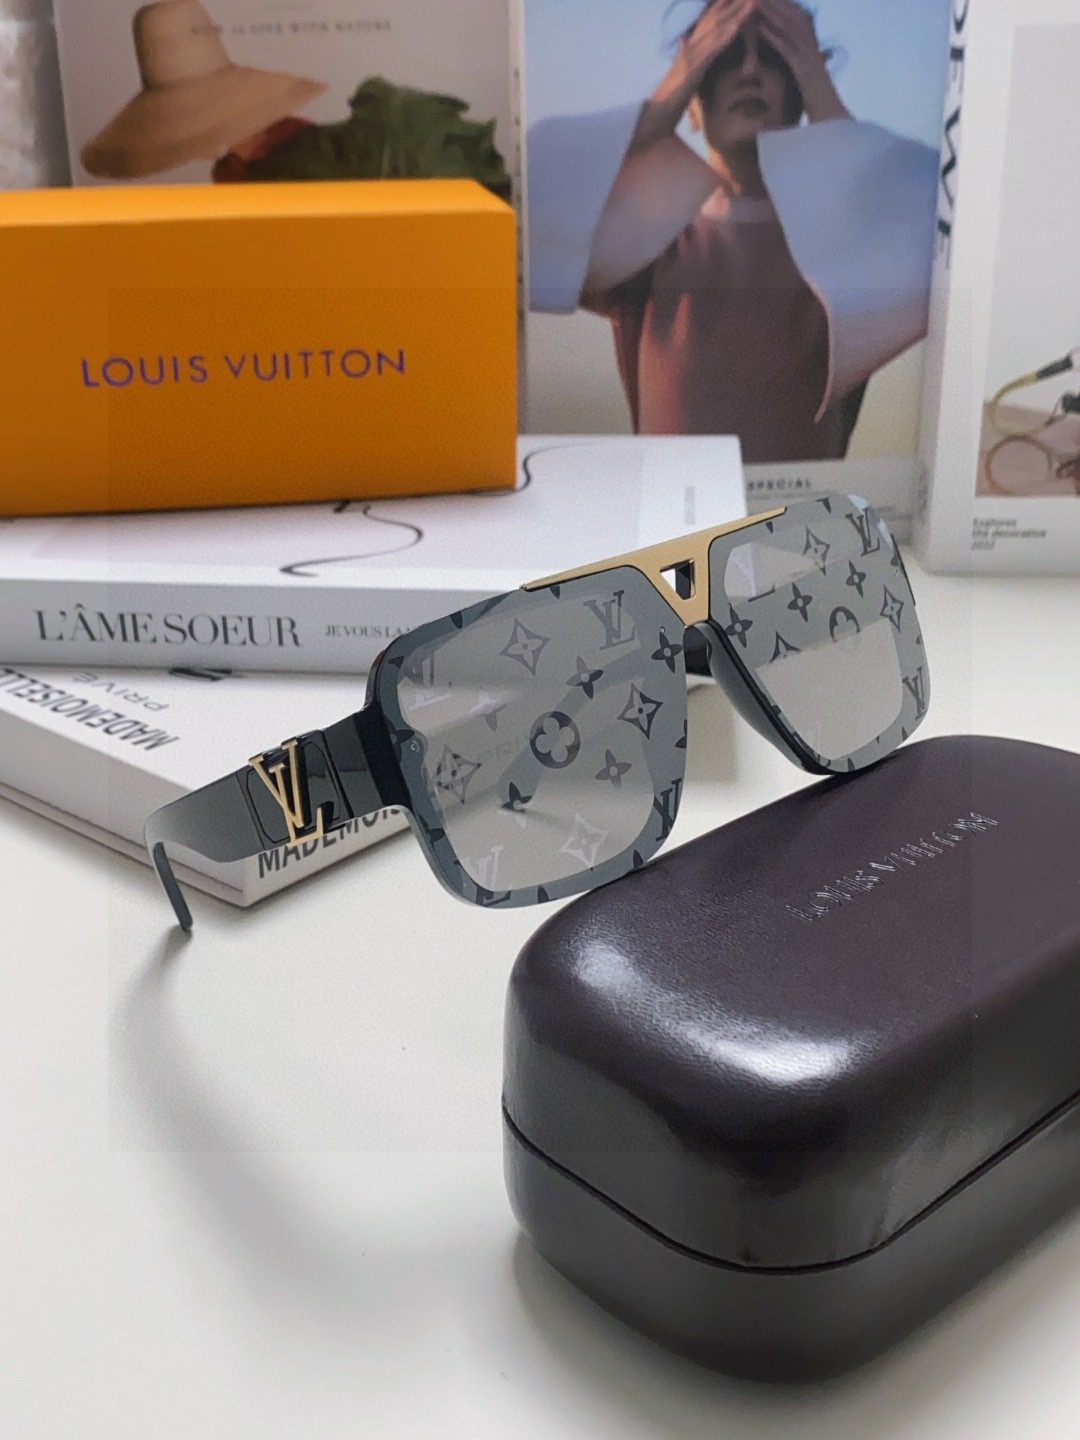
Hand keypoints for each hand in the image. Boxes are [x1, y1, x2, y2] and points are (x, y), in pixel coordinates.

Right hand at [636, 0, 756, 147]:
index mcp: (689, 48)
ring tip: (753, 1)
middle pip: (714, 18)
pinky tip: (737, 25)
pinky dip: (725, 36)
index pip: (708, 21)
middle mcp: (690, 46)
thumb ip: (688, 59)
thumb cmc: (669, 100)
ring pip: (716, 30)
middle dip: (733, 3)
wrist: (654, 117)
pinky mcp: (691, 69)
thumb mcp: (683, 76)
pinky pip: (711, 50)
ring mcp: (690, 56)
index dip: (722, 5)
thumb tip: (684, 43)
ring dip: (735, 13)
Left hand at [758, 0, 849, 121]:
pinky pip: (787, 49)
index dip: (785, 7)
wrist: (832, 122)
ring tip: (757, 1)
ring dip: (773, 12)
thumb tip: (793, 61)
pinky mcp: (804, 71)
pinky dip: (774, 36)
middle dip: (778, 3)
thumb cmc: (819, 107)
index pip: (798, 21)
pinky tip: (760, 27)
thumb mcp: (808, 82)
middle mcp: (811, 49)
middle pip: (793, 18)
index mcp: (812, 50)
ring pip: (790, 29)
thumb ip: (801, 68)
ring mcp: (809, 59)